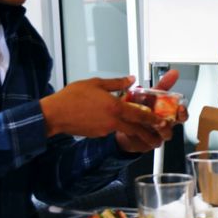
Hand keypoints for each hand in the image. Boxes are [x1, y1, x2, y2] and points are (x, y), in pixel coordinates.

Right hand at [40, 76, 161, 143]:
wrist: (54, 114)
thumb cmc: (72, 97)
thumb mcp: (96, 83)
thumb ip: (116, 82)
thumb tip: (131, 79)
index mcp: (115, 107)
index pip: (140, 115)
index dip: (154, 119)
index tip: (163, 122)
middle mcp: (113, 121)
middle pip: (137, 129)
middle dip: (150, 134)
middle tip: (159, 137)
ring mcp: (105, 129)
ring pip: (125, 130)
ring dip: (136, 133)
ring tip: (145, 134)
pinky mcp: (98, 134)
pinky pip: (112, 131)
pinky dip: (119, 129)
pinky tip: (119, 124)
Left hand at [115, 69, 188, 152]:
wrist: (126, 126)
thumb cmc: (142, 110)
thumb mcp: (151, 95)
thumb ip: (163, 85)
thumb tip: (174, 72)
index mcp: (168, 112)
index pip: (181, 113)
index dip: (183, 111)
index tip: (181, 107)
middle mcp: (166, 123)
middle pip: (177, 124)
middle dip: (176, 119)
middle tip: (173, 114)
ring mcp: (159, 134)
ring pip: (167, 134)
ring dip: (163, 128)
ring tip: (157, 123)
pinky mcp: (150, 142)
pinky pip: (153, 142)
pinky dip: (148, 137)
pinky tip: (143, 131)